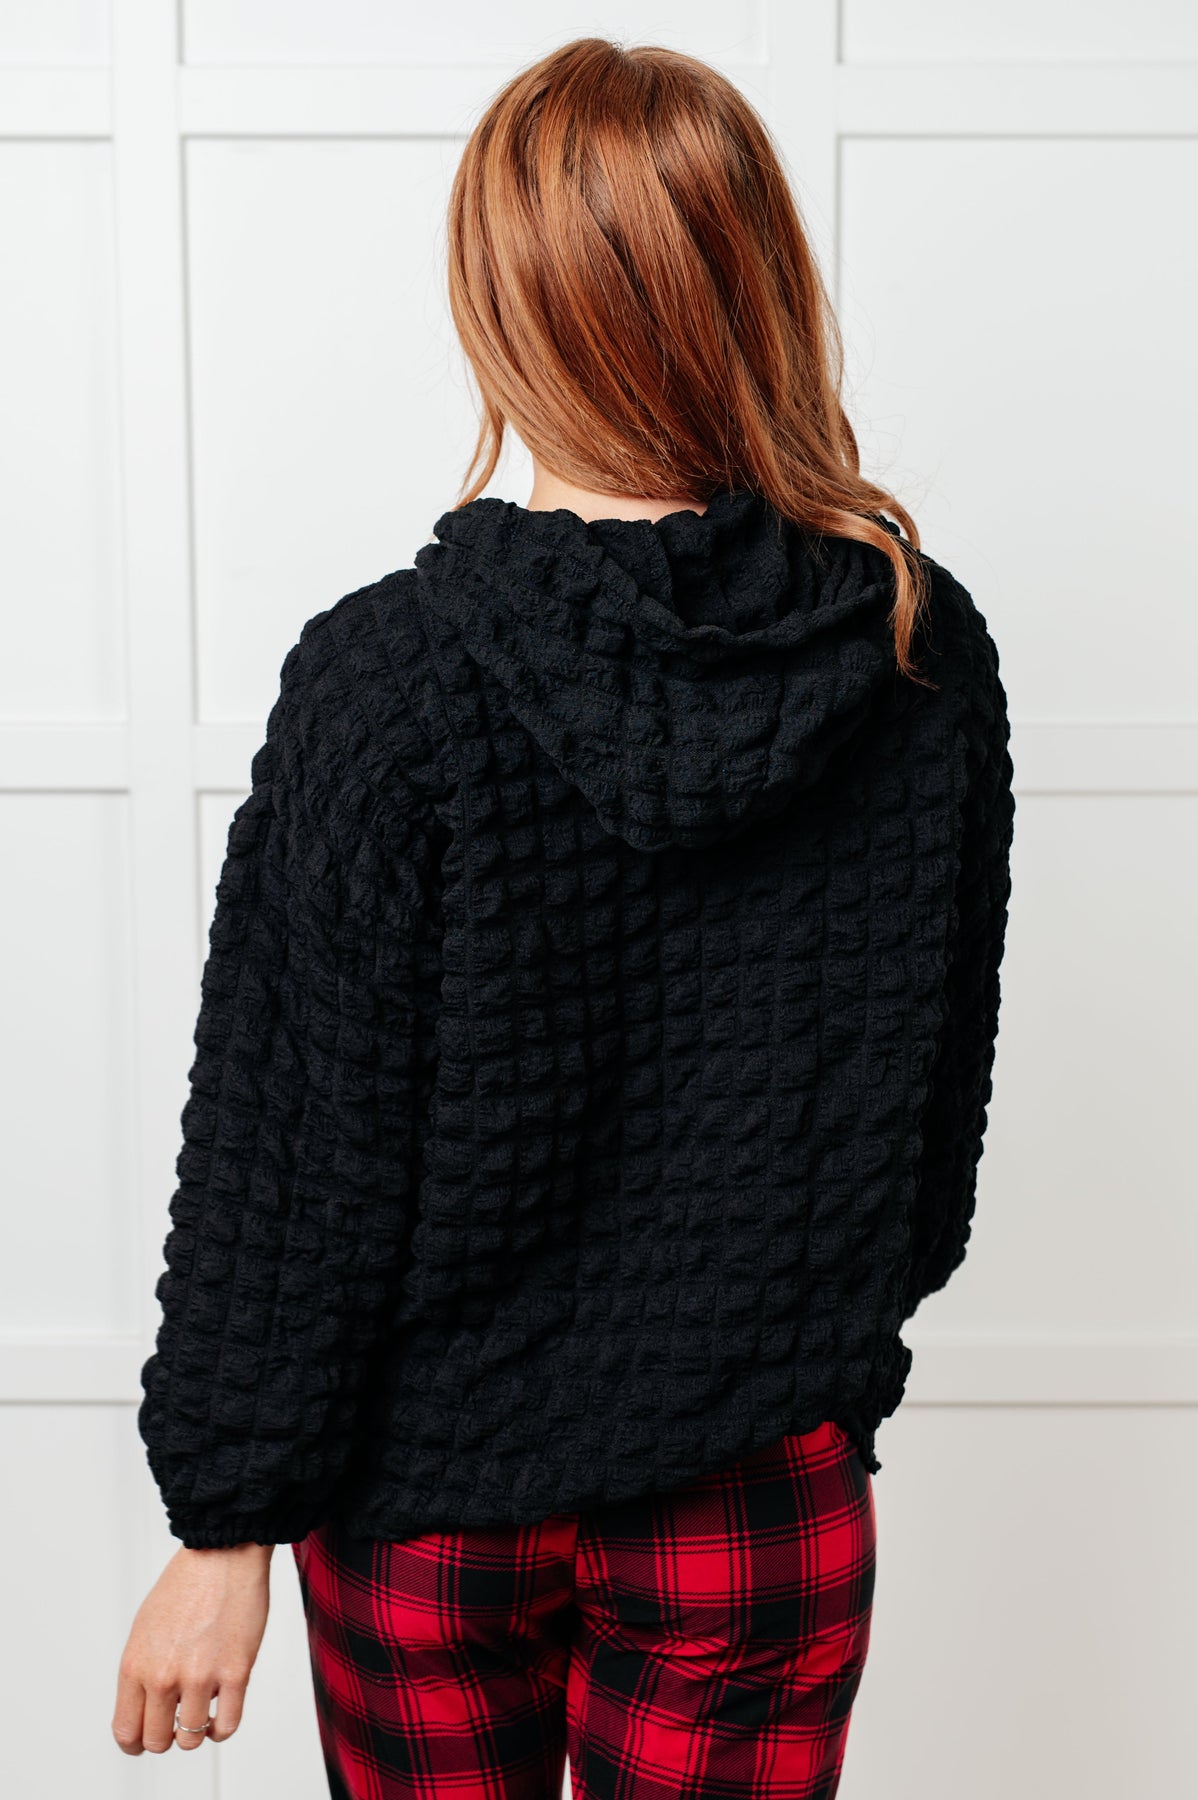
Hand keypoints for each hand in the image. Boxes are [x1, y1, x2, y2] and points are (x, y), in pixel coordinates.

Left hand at [112, 1540, 273, 1753]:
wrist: (221, 1553)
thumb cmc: (186, 1584)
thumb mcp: (144, 1628)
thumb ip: (141, 1671)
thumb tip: (147, 1707)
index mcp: (135, 1664)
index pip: (126, 1731)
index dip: (136, 1743)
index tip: (145, 1738)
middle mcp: (163, 1675)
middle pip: (157, 1741)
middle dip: (166, 1737)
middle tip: (175, 1722)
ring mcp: (200, 1676)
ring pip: (191, 1739)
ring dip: (195, 1731)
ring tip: (200, 1712)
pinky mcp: (236, 1671)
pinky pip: (227, 1726)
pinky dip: (221, 1729)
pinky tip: (219, 1715)